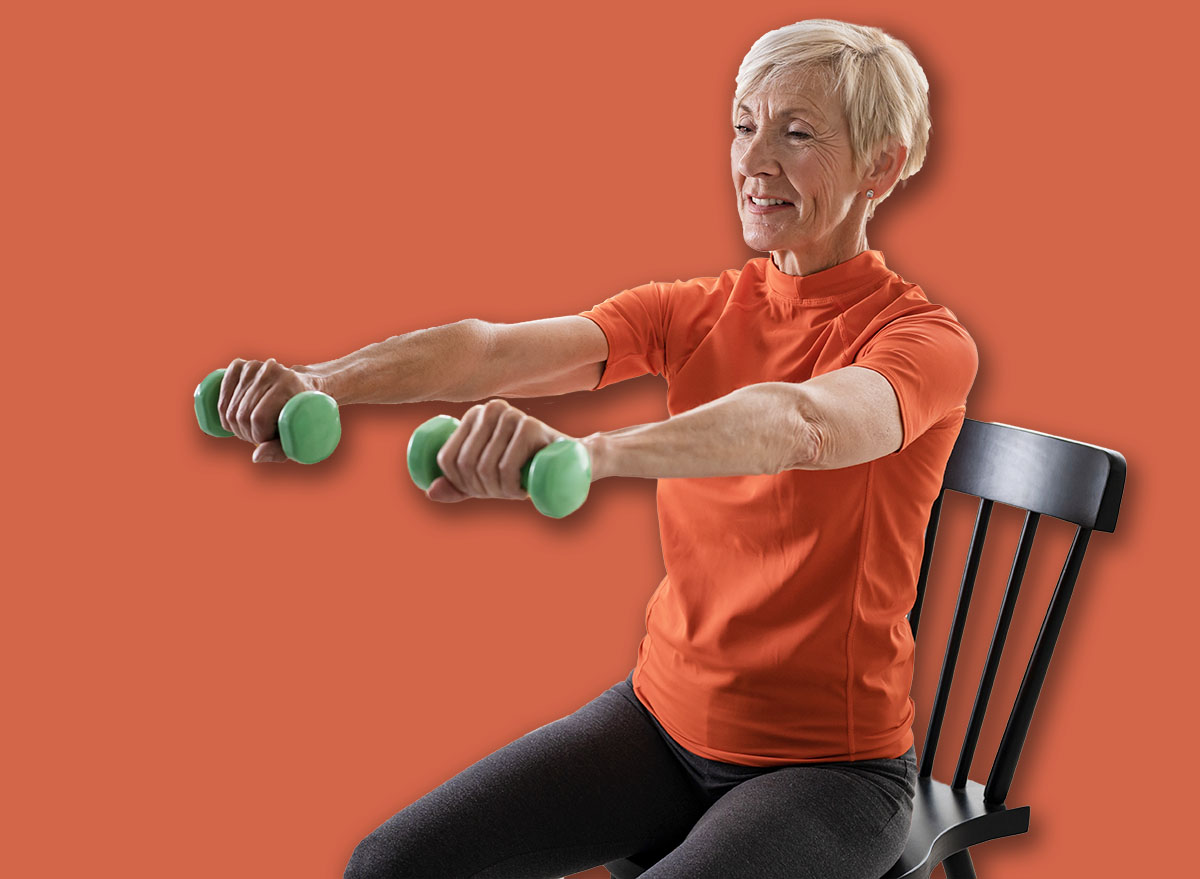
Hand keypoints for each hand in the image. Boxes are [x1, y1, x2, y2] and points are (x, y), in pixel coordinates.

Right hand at [217, 358, 320, 462]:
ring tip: (250, 428)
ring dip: (234, 426)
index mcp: (288, 384)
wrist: (307, 386)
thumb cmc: (304, 416)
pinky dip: (223, 410)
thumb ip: (280, 450)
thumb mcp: (301, 436)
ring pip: (229, 408)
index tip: (268, 439)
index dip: (258, 436)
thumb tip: (255, 456)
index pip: (259, 418)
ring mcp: (254, 366)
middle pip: (241, 414)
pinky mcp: (241, 365)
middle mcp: (270, 370)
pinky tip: (234, 416)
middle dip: (246, 434)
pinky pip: (221, 393)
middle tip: (257, 437)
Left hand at [428, 399, 571, 502]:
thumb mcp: (486, 476)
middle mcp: (490, 409)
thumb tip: (430, 492)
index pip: (448, 458)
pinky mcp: (531, 426)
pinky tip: (521, 490)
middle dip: (482, 489)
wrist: (569, 460)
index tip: (482, 490)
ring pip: (485, 467)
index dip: (459, 483)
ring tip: (515, 491)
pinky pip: (506, 466)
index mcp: (474, 415)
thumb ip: (457, 483)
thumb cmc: (524, 466)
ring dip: (499, 491)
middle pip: (466, 464)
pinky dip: (510, 487)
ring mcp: (511, 415)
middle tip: (504, 493)